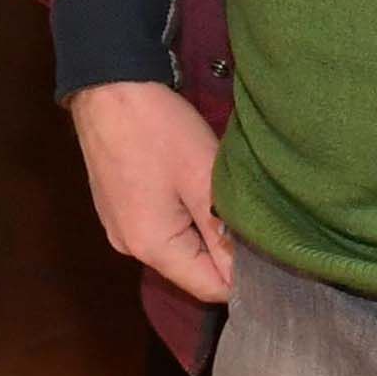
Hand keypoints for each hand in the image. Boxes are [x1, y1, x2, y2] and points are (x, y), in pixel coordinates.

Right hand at [66, 81, 235, 302]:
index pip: (210, 288)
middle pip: (191, 269)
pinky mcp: (115, 207)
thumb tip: (246, 276)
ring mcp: (118, 227)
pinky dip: (180, 216)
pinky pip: (157, 227)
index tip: (268, 246)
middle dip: (222, 251)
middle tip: (247, 214)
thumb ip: (224, 235)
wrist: (108, 86)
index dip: (245, 276)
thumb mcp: (204, 181)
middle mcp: (130, 248)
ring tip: (218, 196)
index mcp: (152, 248)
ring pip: (175, 246)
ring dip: (201, 230)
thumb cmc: (159, 131)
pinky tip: (189, 186)